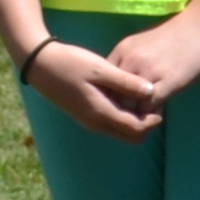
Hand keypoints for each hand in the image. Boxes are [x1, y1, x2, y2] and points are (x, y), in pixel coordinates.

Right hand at [26, 37, 163, 140]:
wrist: (39, 64)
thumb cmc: (70, 63)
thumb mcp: (100, 69)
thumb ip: (126, 83)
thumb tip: (151, 91)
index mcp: (101, 114)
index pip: (137, 130)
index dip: (153, 118)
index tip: (160, 98)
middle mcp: (96, 123)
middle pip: (132, 136)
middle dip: (147, 122)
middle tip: (153, 99)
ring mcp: (89, 121)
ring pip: (122, 131)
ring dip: (135, 118)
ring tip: (140, 93)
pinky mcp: (85, 115)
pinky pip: (111, 123)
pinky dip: (123, 114)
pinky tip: (124, 93)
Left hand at [107, 12, 199, 111]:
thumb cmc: (176, 35)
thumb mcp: (144, 44)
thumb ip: (130, 61)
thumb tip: (121, 84)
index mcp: (123, 50)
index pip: (104, 81)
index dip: (110, 95)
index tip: (119, 102)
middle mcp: (131, 60)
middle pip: (113, 94)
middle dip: (119, 106)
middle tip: (129, 114)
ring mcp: (149, 71)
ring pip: (129, 103)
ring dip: (134, 113)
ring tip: (143, 116)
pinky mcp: (168, 82)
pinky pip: (149, 106)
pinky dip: (150, 114)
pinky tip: (158, 111)